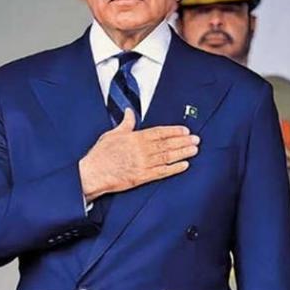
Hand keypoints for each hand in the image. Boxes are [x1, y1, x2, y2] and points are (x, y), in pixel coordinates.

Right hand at [79, 108, 199, 200]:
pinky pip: (162, 172)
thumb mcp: (111, 134)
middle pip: (167, 144)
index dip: (174, 131)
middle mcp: (141, 150)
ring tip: (194, 150)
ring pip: (168, 157)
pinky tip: (184, 165)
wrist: (93, 173)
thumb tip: (129, 112)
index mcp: (135, 138)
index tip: (184, 130)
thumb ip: (125, 123)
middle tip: (195, 139)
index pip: (159, 132)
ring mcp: (143, 164)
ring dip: (182, 153)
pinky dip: (174, 169)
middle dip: (183, 141)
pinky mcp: (142, 177)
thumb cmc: (100, 155)